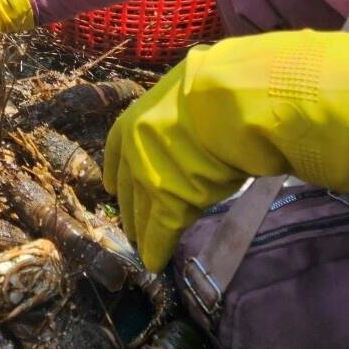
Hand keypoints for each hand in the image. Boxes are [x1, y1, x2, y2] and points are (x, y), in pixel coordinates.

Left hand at [104, 30, 348, 271]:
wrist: (237, 100)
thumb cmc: (230, 86)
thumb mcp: (200, 93)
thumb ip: (192, 112)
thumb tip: (210, 114)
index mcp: (144, 112)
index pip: (120, 145)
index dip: (118, 167)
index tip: (111, 185)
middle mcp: (138, 142)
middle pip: (129, 180)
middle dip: (129, 203)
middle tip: (130, 223)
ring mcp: (150, 169)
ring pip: (142, 207)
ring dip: (142, 228)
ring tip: (142, 245)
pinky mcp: (167, 198)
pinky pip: (159, 228)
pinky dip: (157, 246)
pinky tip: (155, 261)